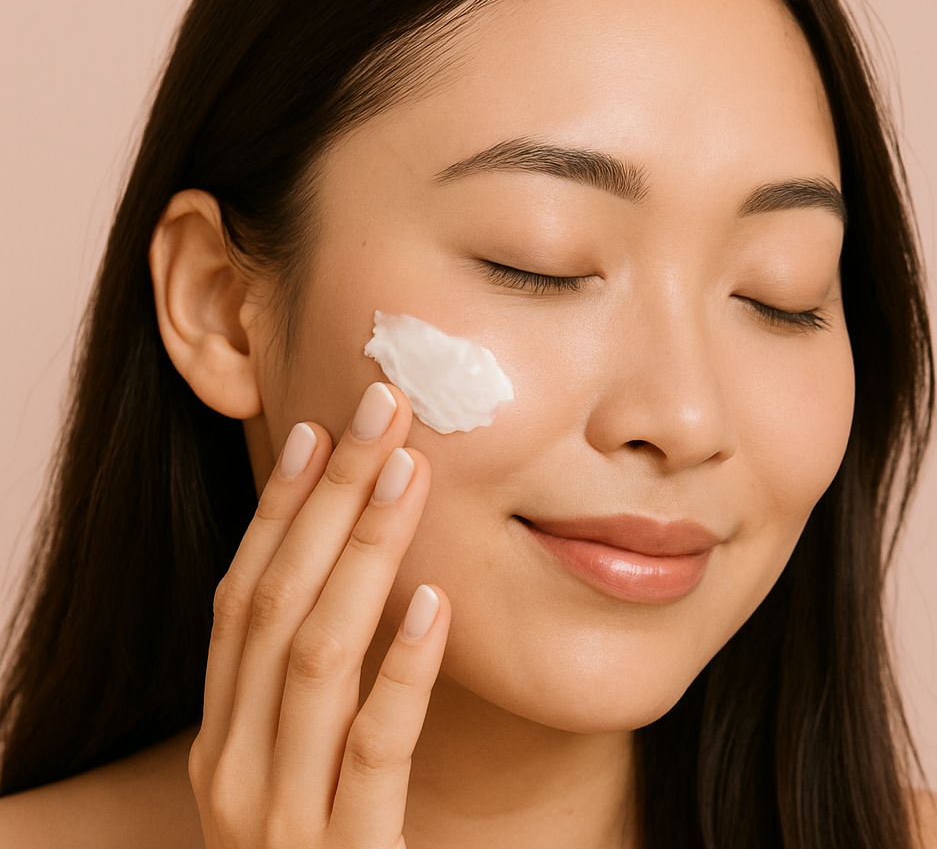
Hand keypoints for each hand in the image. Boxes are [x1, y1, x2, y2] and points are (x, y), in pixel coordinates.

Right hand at [189, 382, 450, 847]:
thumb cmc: (319, 848)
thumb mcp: (294, 762)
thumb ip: (312, 680)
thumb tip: (360, 563)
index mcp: (222, 734)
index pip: (242, 596)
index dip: (278, 509)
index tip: (316, 429)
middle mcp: (234, 766)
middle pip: (276, 604)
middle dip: (327, 499)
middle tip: (376, 411)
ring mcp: (279, 817)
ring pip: (315, 657)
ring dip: (362, 554)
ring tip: (408, 473)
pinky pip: (372, 750)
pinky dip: (400, 671)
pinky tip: (433, 603)